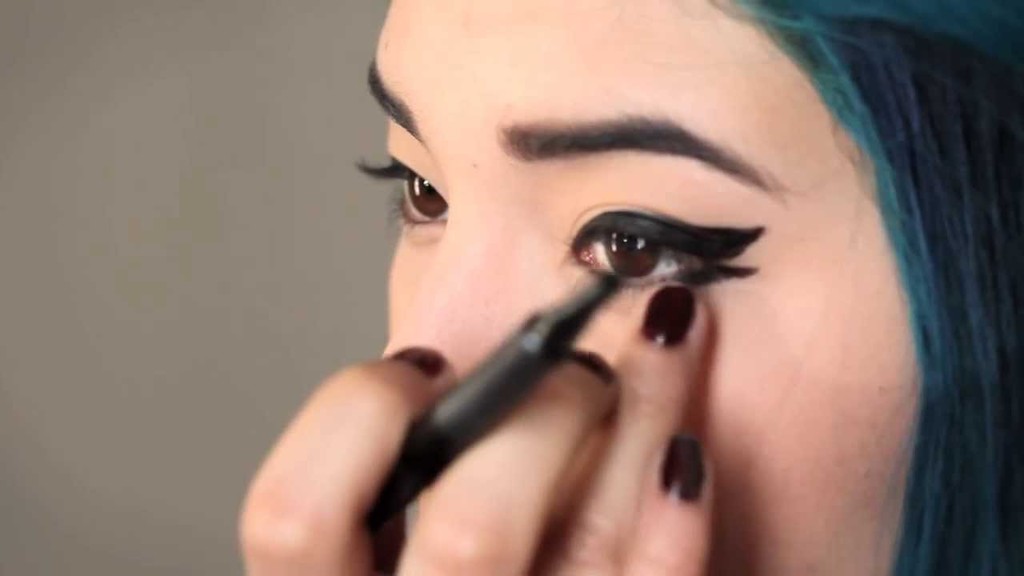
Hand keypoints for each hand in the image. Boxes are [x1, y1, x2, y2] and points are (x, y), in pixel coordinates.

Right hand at [239, 286, 711, 575]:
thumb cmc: (452, 550)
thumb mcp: (376, 514)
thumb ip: (377, 453)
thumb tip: (436, 338)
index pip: (293, 519)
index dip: (355, 419)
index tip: (423, 364)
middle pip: (468, 537)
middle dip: (527, 416)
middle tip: (569, 359)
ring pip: (587, 554)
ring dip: (635, 422)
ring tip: (659, 343)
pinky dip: (676, 518)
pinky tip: (683, 454)